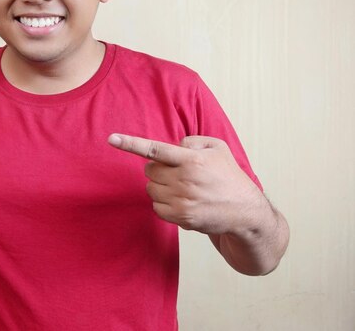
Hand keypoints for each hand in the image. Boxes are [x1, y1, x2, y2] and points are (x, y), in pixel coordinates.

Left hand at [108, 134, 264, 234]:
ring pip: (151, 189)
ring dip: (161, 187)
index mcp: (192, 160)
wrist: (245, 211)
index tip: (111, 138)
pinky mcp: (180, 217)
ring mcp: (182, 201)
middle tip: (177, 173)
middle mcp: (185, 180)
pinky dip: (164, 203)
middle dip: (158, 170)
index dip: (130, 143)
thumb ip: (191, 141)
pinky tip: (182, 201)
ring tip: (184, 188)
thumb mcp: (217, 148)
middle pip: (149, 171)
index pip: (155, 149)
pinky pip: (156, 207)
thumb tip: (173, 145)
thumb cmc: (228, 176)